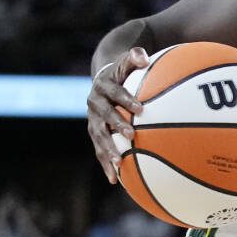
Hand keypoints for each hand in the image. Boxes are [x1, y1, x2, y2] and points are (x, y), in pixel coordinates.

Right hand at [86, 48, 148, 182]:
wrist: (103, 77)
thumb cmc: (123, 70)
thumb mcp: (128, 60)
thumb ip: (135, 57)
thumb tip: (144, 56)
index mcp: (103, 86)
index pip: (114, 92)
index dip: (126, 99)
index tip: (140, 109)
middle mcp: (94, 104)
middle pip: (104, 117)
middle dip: (116, 126)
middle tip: (131, 135)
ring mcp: (93, 120)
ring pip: (99, 137)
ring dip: (108, 151)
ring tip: (119, 164)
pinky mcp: (95, 132)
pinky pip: (99, 150)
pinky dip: (106, 164)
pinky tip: (116, 180)